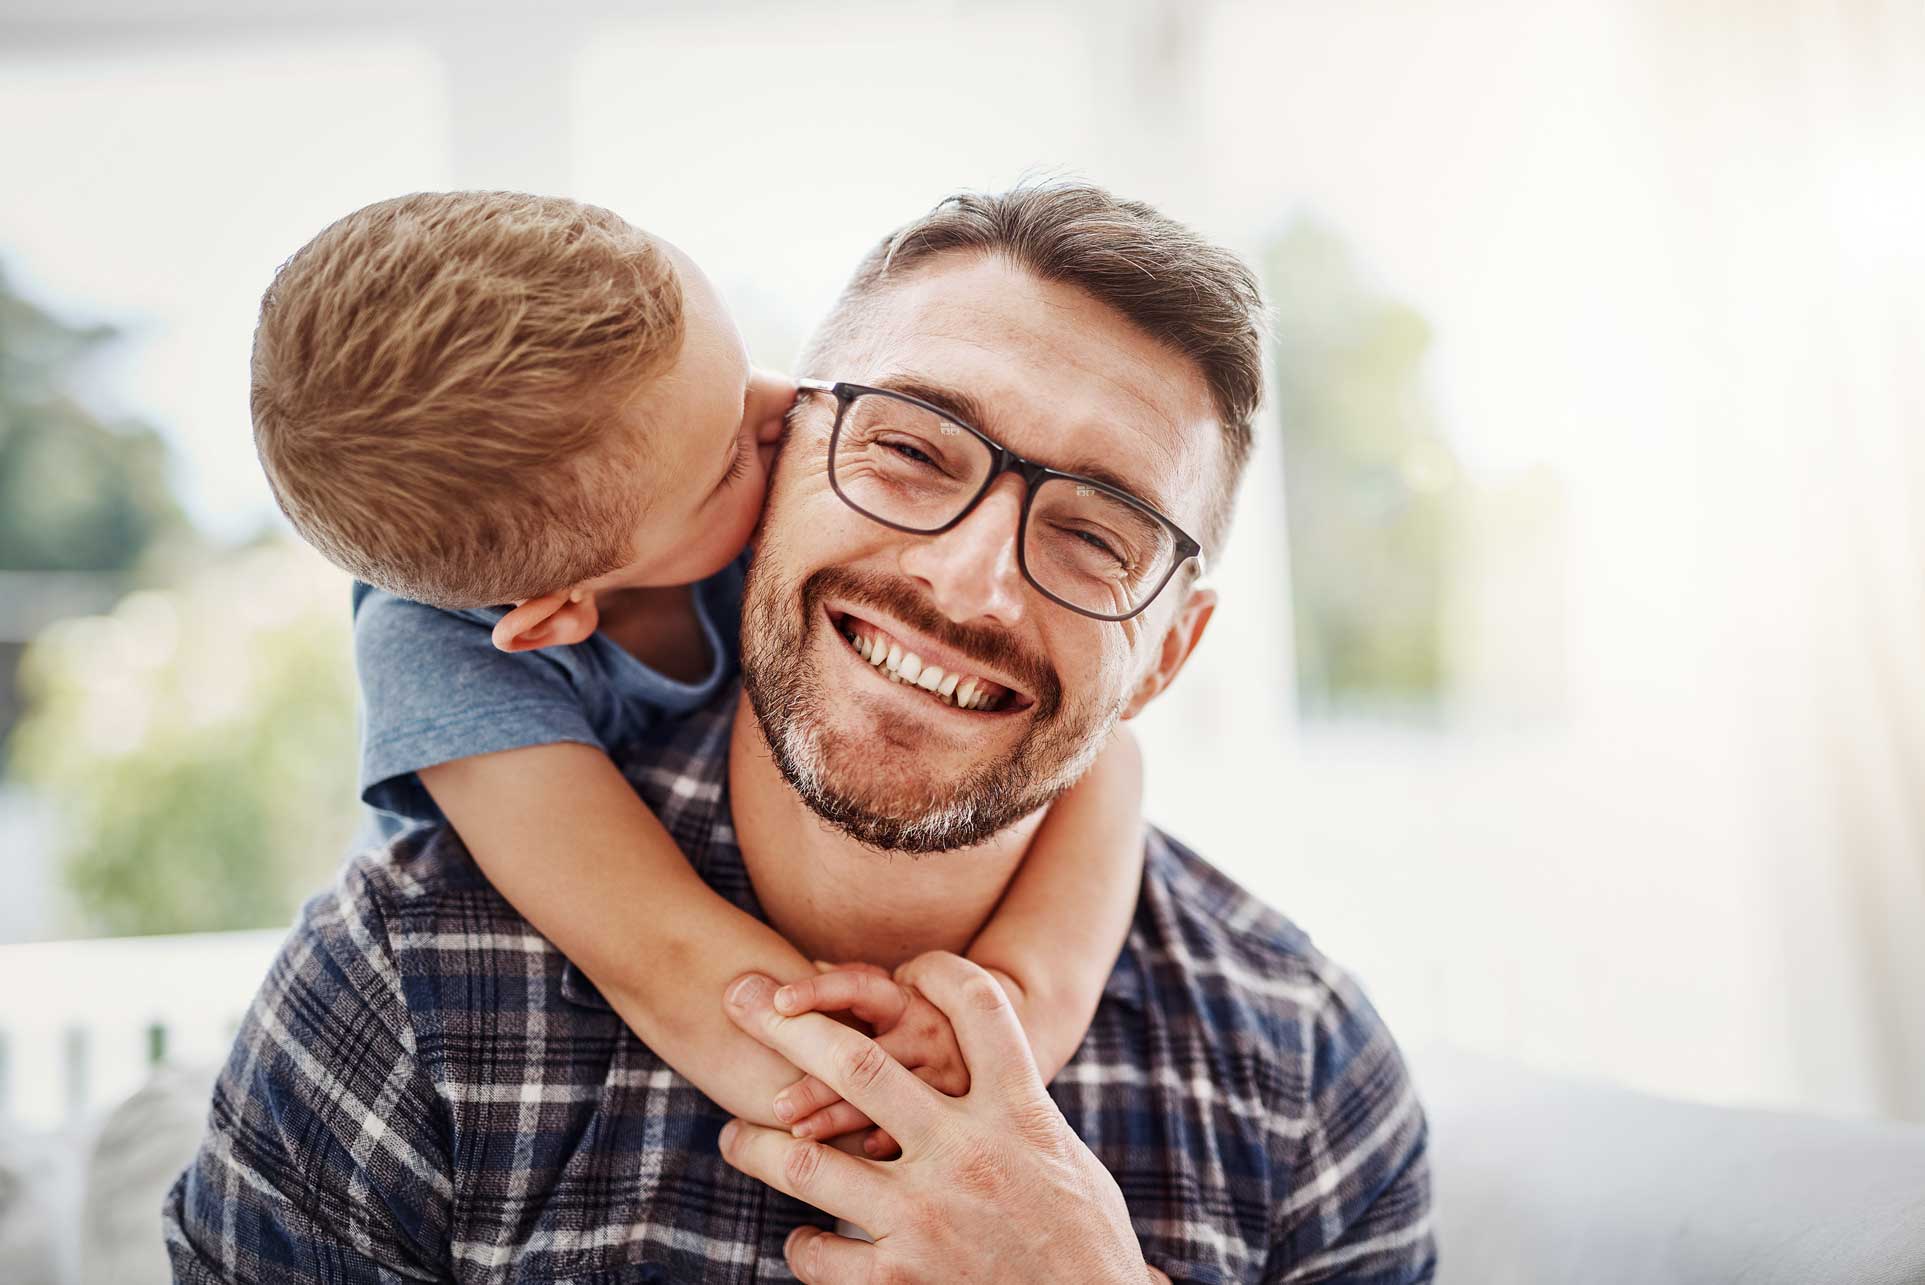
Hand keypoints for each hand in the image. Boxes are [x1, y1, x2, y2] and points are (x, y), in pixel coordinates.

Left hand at [719, 950, 1154, 1283]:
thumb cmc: (1086, 1244)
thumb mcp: (1063, 1159)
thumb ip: (1016, 1110)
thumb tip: (983, 1070)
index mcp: (1019, 1112)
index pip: (978, 1006)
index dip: (938, 972)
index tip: (908, 966)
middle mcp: (969, 1151)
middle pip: (859, 1062)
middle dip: (786, 1025)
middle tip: (739, 997)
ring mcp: (928, 1216)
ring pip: (807, 1161)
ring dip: (756, 1146)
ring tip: (733, 1137)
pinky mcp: (904, 1280)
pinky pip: (822, 1253)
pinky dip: (805, 1245)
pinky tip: (804, 1240)